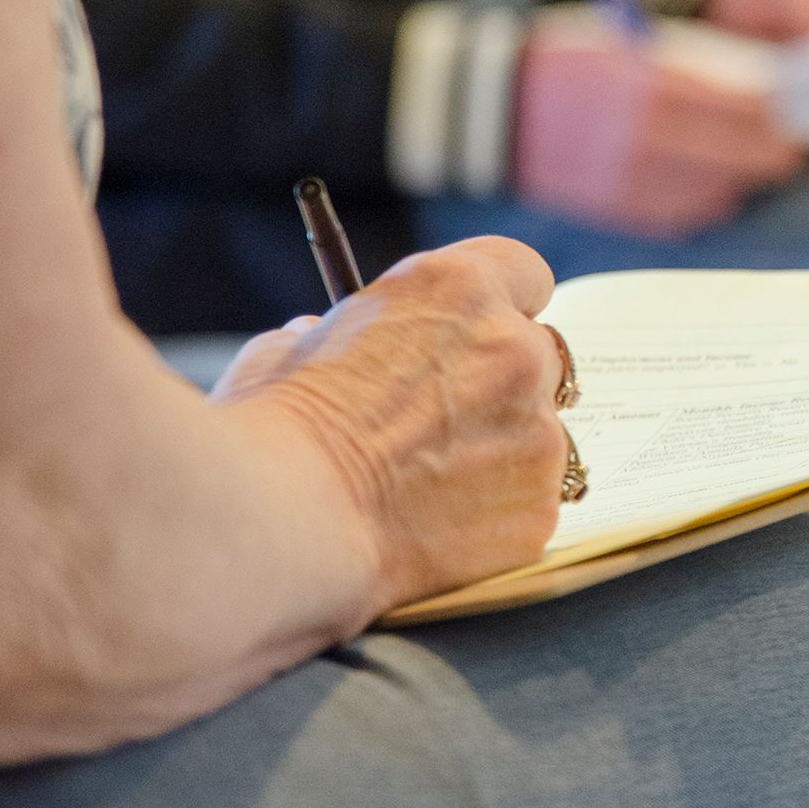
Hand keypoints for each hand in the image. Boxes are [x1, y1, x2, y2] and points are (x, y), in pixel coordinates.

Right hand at [211, 237, 568, 614]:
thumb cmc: (269, 431)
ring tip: (424, 491)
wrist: (282, 527)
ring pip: (537, 437)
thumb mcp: (293, 346)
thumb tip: (325, 338)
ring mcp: (538, 433)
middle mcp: (515, 350)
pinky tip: (435, 533)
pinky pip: (527, 506)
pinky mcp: (538, 508)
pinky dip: (493, 519)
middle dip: (500, 385)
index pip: (523, 274)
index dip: (499, 307)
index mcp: (459, 289)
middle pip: (538, 356)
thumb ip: (337, 331)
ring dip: (497, 455)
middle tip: (445, 422)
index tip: (476, 335)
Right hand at [513, 8, 807, 236]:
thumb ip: (691, 71)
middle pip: (733, 157)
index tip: (793, 119)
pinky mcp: (614, 208)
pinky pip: (677, 215)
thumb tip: (756, 93)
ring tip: (753, 168)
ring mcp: (626, 180)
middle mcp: (642, 138)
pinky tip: (711, 188)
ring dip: (738, 181)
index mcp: (648, 86)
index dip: (773, 120)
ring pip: (710, 192)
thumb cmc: (571, 61)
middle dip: (768, 155)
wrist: (497, 108)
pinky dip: (701, 202)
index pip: (738, 110)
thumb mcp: (631, 46)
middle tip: (789, 152)